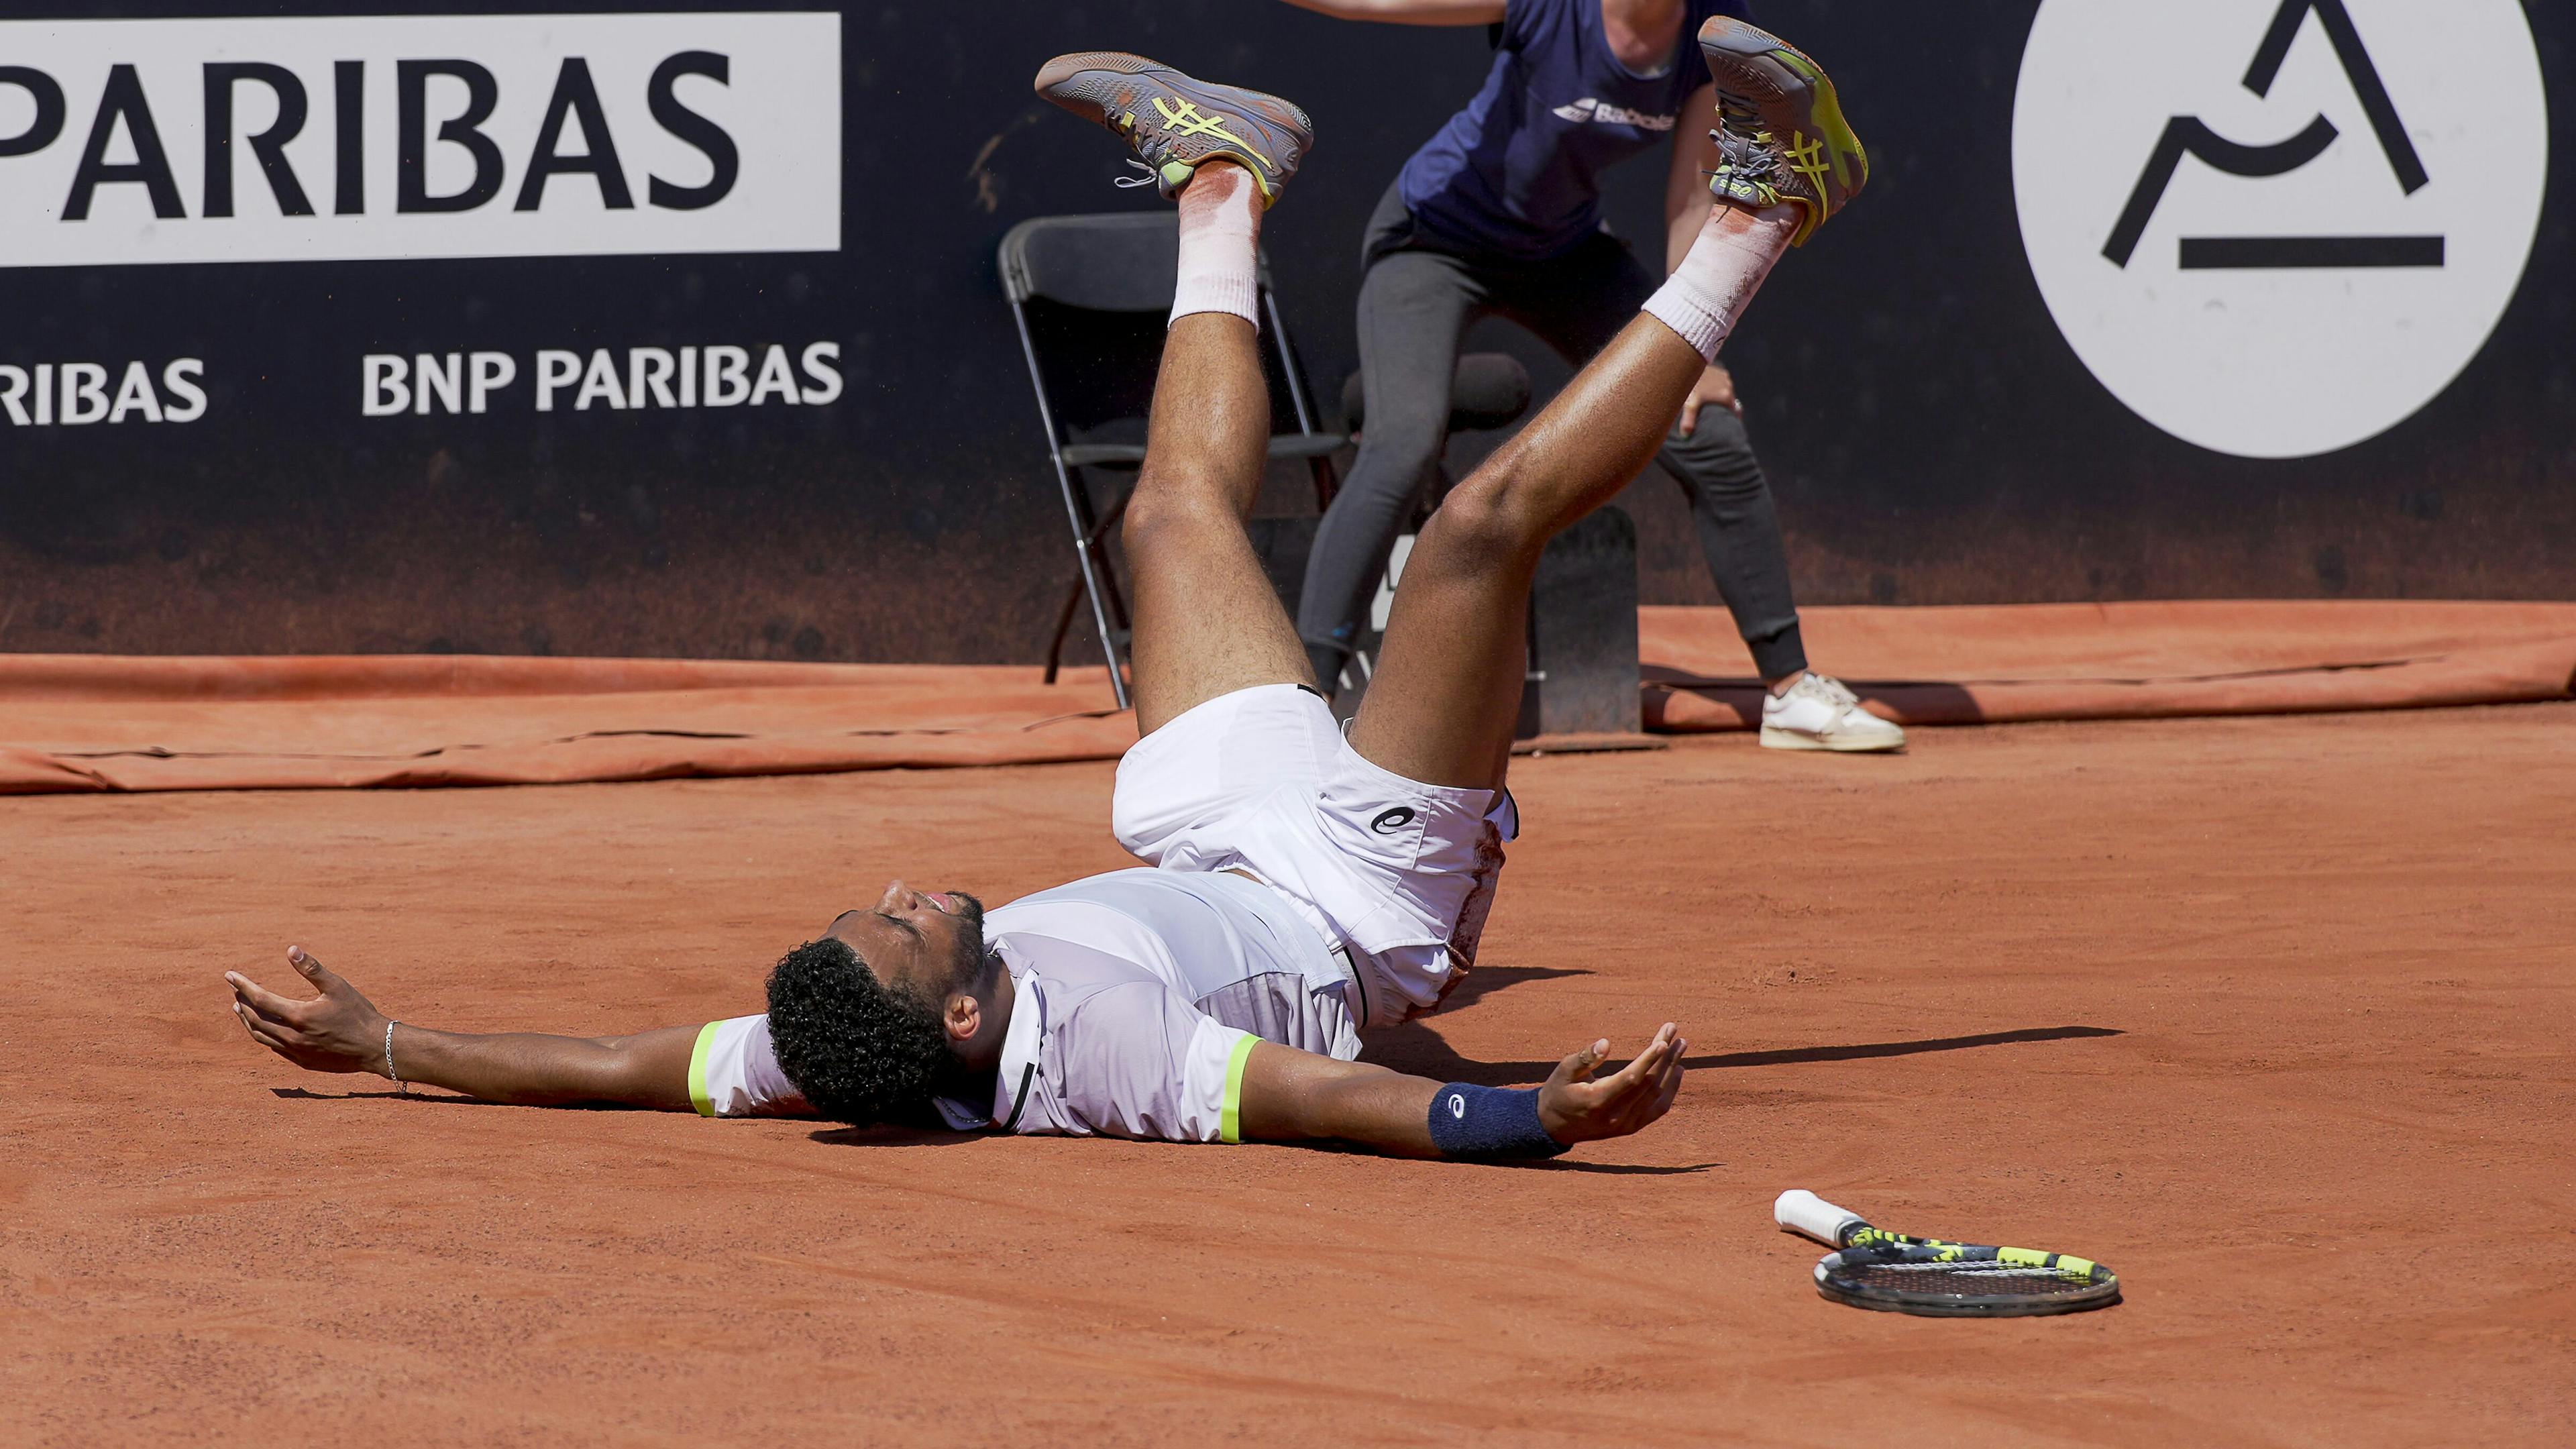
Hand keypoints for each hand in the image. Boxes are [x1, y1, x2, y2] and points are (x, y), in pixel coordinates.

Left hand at [226, 947, 392, 1076]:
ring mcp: (295, 1051)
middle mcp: (292, 1036)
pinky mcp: (302, 1061)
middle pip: (255, 1018)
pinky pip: (274, 1048)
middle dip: (242, 1001)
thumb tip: (291, 950)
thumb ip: (312, 969)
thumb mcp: (338, 986)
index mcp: (299, 1016)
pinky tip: (263, 1028)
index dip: (243, 986)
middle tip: (234, 989)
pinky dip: (262, 1035)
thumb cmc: (359, 1014)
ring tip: (239, 1008)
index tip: (229, 975)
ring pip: (260, 1036)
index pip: (260, 999)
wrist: (375, 1048)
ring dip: (247, 1020)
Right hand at [1535, 1023, 1687, 1144]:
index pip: (1631, 1079)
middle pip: (1648, 1082)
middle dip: (1664, 1055)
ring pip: (1657, 1094)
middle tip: (1673, 1029)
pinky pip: (1658, 1108)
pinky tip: (1678, 1070)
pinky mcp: (1632, 1127)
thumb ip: (1584, 1057)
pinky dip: (1671, 1089)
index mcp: (1597, 1100)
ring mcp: (1626, 1124)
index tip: (1664, 1041)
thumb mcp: (1563, 1070)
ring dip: (1671, 1068)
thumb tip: (1606, 1043)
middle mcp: (1615, 1116)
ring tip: (1681, 1043)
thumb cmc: (1559, 1091)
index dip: (1648, 1060)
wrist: (1555, 1126)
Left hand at [1677, 364, 1739, 436]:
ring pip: (1726, 393)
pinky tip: (1708, 392)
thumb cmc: (1691, 385)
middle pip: (1731, 403)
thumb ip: (1689, 420)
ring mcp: (1725, 378)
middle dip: (1725, 409)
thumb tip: (1685, 434)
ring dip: (1721, 399)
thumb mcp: (1689, 404)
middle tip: (1716, 416)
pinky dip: (1717, 389)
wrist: (1689, 363)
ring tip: (1711, 405)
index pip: (1735, 412)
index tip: (1727, 424)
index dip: (1731, 419)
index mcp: (1726, 397)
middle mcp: (1729, 387)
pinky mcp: (1720, 372)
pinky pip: (1722, 384)